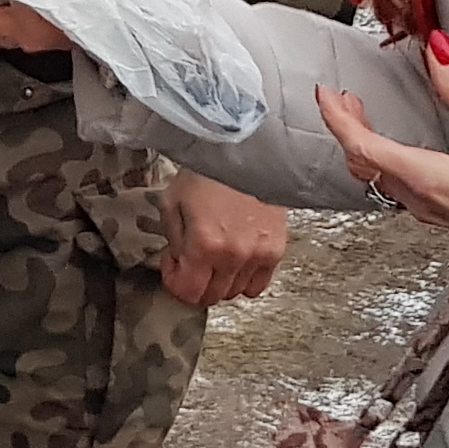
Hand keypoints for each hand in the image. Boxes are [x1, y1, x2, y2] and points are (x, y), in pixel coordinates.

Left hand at [159, 171, 288, 306]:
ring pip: (235, 292)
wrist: (247, 151)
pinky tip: (236, 260)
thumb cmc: (210, 169)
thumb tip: (178, 262)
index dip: (174, 282)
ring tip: (215, 254)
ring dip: (220, 280)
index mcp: (204, 244)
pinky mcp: (276, 249)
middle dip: (196, 282)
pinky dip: (245, 279)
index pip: (188, 292)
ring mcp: (257, 255)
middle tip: (192, 260)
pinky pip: (259, 284)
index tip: (174, 266)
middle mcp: (233, 255)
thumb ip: (173, 240)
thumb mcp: (172, 201)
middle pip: (211, 296)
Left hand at [316, 28, 448, 241]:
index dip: (337, 117)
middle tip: (341, 100)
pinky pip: (391, 185)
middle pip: (361, 162)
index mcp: (423, 175)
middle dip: (346, 127)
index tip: (325, 93)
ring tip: (361, 118)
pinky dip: (380, 160)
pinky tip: (394, 149)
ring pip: (373, 177)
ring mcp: (423, 208)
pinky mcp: (436, 212)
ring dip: (361, 145)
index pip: (361, 145)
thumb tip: (438, 51)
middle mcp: (416, 195)